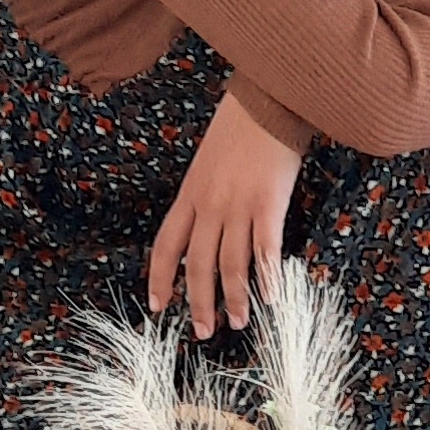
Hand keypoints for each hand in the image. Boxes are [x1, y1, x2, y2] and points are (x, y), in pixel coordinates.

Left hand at [148, 89, 304, 337]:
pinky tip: (271, 299)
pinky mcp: (269, 204)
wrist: (268, 97)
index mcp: (189, 194)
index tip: (158, 306)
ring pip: (230, 266)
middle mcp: (209, 205)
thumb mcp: (209, 159)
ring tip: (239, 323)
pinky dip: (267, 279)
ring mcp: (238, 206)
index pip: (165, 246)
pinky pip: (265, 251)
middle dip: (198, 304)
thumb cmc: (243, 123)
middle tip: (202, 331)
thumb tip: (210, 225)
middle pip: (196, 266)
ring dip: (234, 300)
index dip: (159, 279)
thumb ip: (206, 193)